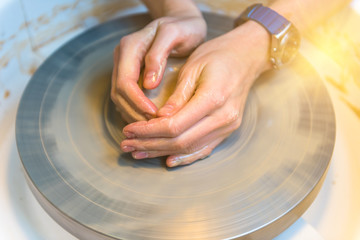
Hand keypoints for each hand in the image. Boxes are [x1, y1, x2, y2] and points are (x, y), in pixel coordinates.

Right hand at [111, 14, 205, 122]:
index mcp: (130, 47)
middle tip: (153, 126)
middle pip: (118, 93)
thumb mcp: (174, 34)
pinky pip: (125, 96)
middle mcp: (122, 57)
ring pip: (119, 97)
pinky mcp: (130, 73)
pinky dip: (133, 110)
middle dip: (134, 112)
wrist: (183, 21)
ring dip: (132, 114)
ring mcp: (124, 65)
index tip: (154, 115)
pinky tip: (147, 119)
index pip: (125, 82)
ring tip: (151, 127)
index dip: (137, 102)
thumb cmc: (183, 27)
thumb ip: (158, 55)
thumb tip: (148, 84)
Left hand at [121, 21, 271, 166]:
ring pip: (189, 148)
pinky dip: (185, 156)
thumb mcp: (193, 67)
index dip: (149, 131)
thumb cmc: (218, 55)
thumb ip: (177, 96)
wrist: (247, 57)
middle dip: (150, 144)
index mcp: (213, 99)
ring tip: (138, 152)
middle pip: (180, 141)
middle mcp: (223, 118)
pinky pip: (204, 149)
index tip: (129, 130)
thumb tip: (159, 119)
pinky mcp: (228, 130)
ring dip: (161, 152)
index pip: (174, 125)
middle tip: (126, 144)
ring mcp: (228, 127)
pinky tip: (167, 160)